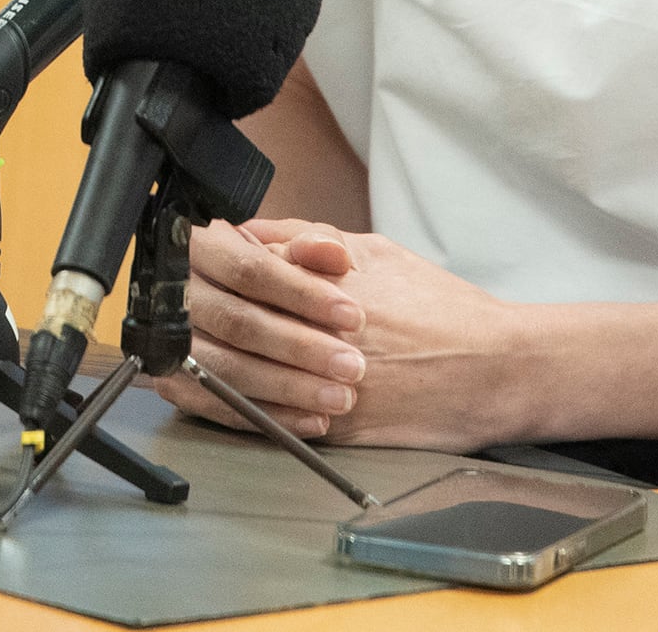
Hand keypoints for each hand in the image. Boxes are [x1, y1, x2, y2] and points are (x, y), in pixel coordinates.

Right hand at [152, 219, 363, 440]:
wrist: (220, 295)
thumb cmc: (259, 265)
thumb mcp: (284, 239)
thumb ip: (311, 241)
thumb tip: (331, 254)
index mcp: (199, 244)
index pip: (250, 270)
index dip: (303, 294)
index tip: (352, 316)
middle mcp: (176, 293)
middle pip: (239, 323)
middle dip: (302, 348)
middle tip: (352, 366)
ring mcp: (170, 340)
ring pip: (227, 369)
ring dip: (289, 388)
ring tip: (338, 397)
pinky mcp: (173, 380)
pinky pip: (219, 405)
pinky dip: (268, 416)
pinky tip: (309, 419)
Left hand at [158, 217, 523, 449]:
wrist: (497, 367)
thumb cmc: (442, 308)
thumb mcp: (377, 252)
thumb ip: (310, 240)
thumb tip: (254, 231)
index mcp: (328, 281)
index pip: (247, 267)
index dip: (209, 263)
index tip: (183, 261)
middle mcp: (322, 329)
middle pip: (234, 317)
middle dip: (192, 309)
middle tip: (160, 304)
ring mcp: (326, 380)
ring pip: (241, 369)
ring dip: (196, 358)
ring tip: (164, 351)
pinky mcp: (338, 426)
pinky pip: (266, 417)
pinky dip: (224, 405)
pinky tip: (197, 393)